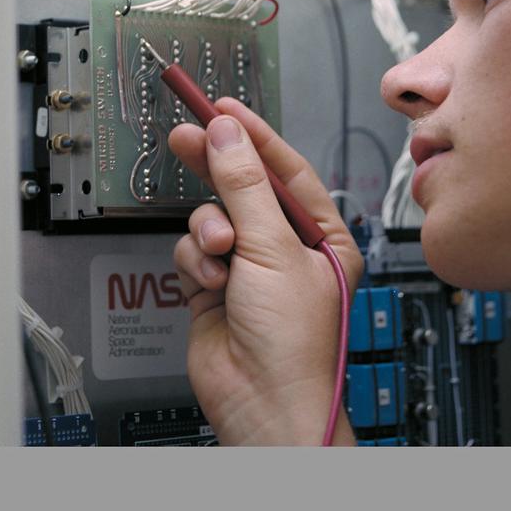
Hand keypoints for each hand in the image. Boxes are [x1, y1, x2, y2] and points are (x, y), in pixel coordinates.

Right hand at [168, 98, 363, 444]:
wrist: (263, 402)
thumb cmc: (294, 342)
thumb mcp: (272, 249)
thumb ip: (244, 187)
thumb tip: (227, 136)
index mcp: (322, 235)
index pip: (286, 170)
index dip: (254, 136)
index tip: (223, 108)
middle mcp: (286, 249)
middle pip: (244, 189)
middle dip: (217, 168)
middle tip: (187, 135)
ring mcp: (249, 269)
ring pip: (212, 219)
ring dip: (210, 233)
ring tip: (220, 253)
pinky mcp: (214, 288)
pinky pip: (193, 252)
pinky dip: (197, 264)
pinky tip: (211, 284)